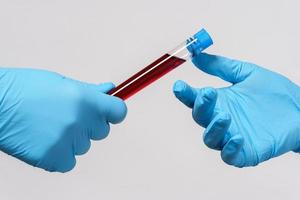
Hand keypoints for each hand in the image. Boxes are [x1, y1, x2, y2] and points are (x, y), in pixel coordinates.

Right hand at [0, 68, 126, 171]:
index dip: (114, 112)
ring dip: (72, 140)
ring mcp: (68, 142)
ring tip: (48, 127)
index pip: (119, 112)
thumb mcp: (61, 82)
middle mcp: (81, 121)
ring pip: (84, 146)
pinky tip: (44, 141)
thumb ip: (90, 90)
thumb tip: (110, 90)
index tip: (107, 113)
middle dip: (90, 125)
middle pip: (102, 131)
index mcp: (86, 100)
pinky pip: (69, 161)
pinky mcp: (53, 159)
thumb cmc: (26, 89)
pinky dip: (60, 155)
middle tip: (67, 118)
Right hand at [173, 53, 299, 166]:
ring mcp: (231, 136)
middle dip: (200, 107)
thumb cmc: (274, 93)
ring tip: (225, 115)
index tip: (179, 86)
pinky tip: (238, 137)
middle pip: (200, 118)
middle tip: (208, 94)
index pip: (195, 99)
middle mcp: (221, 119)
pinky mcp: (245, 152)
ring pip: (210, 139)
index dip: (185, 94)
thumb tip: (197, 55)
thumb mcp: (246, 73)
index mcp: (219, 101)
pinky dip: (229, 149)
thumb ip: (221, 66)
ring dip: (213, 128)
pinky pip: (230, 156)